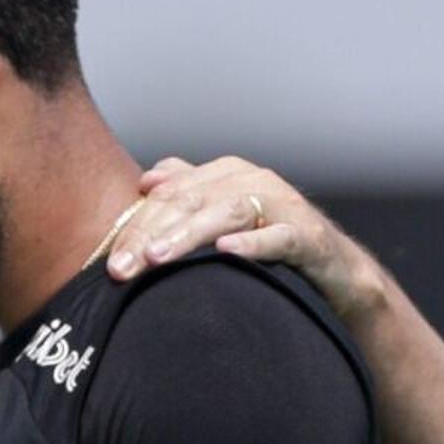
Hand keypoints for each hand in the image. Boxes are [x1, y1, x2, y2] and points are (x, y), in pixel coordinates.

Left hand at [108, 155, 395, 329]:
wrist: (335, 269)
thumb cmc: (272, 242)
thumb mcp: (225, 215)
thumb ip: (189, 191)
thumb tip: (147, 180)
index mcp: (226, 174)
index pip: (169, 196)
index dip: (136, 226)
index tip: (108, 261)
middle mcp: (252, 181)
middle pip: (190, 203)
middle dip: (151, 235)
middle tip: (121, 268)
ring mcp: (281, 206)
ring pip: (226, 214)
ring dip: (189, 235)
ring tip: (157, 258)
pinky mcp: (308, 236)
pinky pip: (277, 238)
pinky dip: (252, 244)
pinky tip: (226, 253)